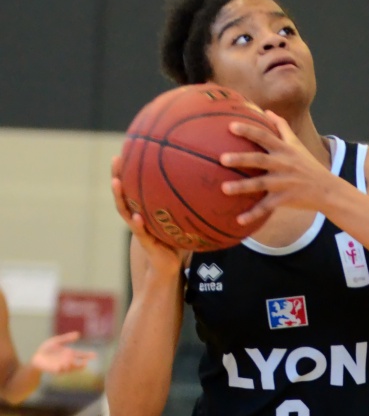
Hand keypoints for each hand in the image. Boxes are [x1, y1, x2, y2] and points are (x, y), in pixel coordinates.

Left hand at [30, 332, 95, 375]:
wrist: (37, 357)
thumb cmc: (46, 350)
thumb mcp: (56, 341)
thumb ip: (66, 338)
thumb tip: (78, 334)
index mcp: (69, 354)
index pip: (80, 355)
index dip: (87, 355)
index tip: (94, 355)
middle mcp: (67, 361)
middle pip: (78, 364)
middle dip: (82, 364)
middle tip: (85, 362)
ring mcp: (62, 366)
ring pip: (71, 368)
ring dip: (73, 366)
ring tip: (75, 364)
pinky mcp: (55, 370)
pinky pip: (61, 370)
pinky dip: (63, 368)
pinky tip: (65, 364)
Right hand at [111, 156, 185, 276]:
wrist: (171, 266)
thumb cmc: (177, 240)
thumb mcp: (182, 218)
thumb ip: (188, 202)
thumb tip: (205, 178)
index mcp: (144, 209)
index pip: (134, 185)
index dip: (129, 169)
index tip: (127, 149)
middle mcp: (137, 216)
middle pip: (123, 193)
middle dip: (118, 175)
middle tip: (116, 159)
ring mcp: (139, 229)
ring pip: (124, 211)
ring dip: (120, 196)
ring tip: (116, 182)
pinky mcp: (146, 243)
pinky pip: (140, 232)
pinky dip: (138, 224)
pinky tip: (137, 217)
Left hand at [220, 112, 339, 225]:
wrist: (327, 190)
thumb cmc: (308, 165)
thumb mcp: (297, 144)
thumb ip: (282, 126)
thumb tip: (267, 110)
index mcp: (285, 150)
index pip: (265, 136)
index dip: (248, 130)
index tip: (231, 126)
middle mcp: (283, 165)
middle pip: (259, 160)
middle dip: (241, 159)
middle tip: (222, 158)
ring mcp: (283, 183)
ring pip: (260, 185)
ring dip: (242, 187)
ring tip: (223, 188)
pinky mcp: (284, 199)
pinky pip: (266, 208)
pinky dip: (253, 215)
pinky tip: (239, 220)